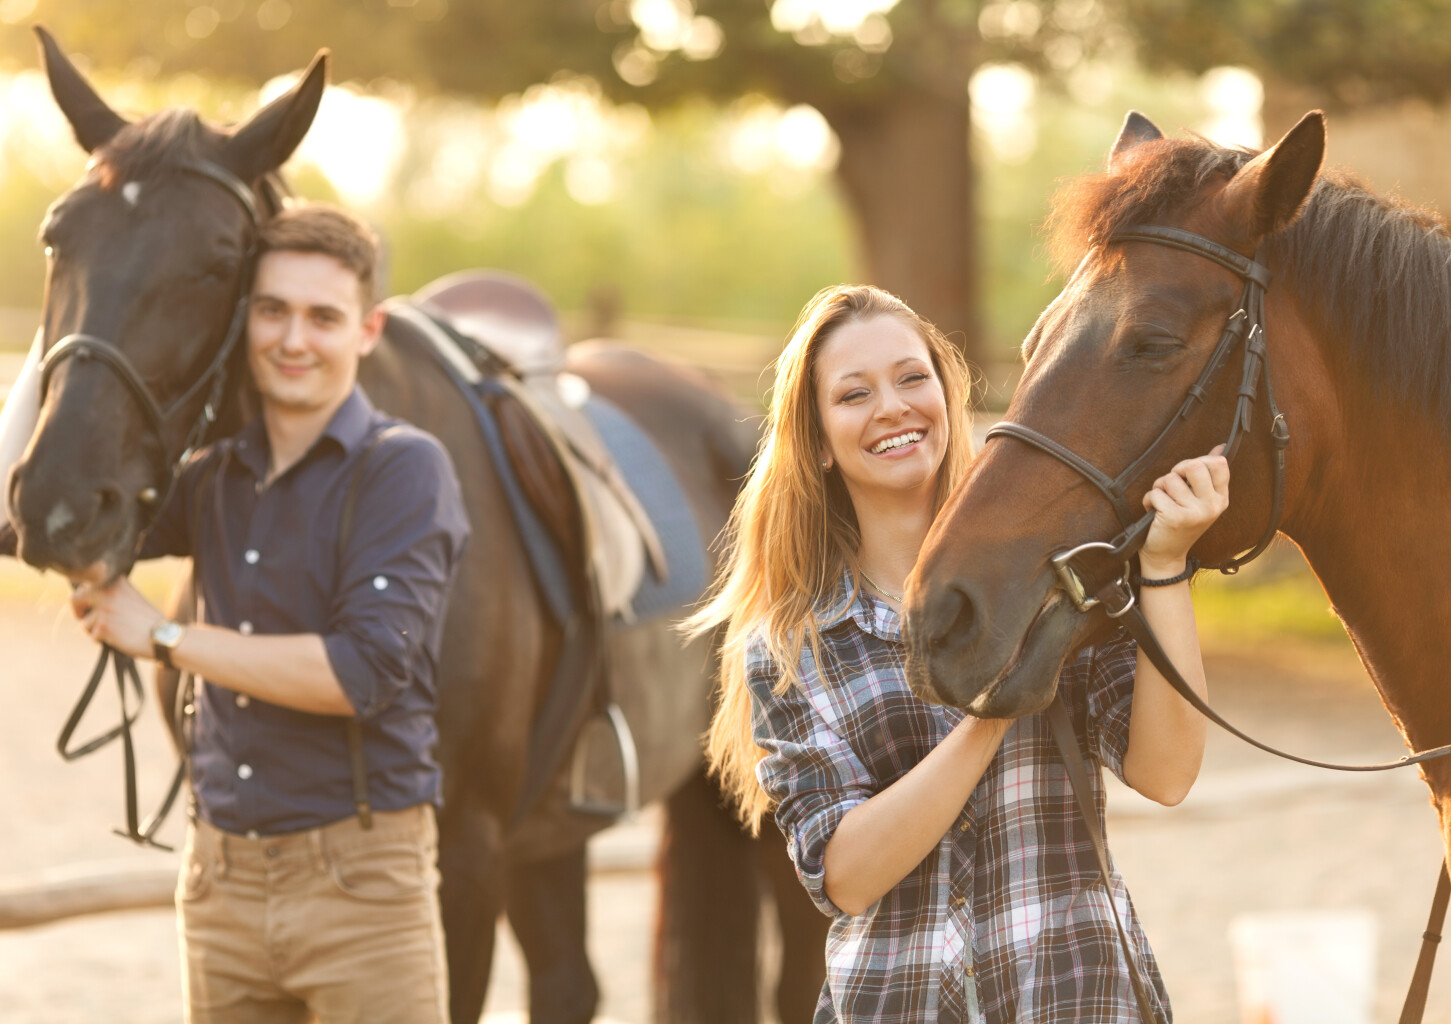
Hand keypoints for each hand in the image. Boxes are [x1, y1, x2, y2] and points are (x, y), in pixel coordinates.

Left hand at [69, 578, 165, 658]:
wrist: (161, 635)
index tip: (88, 608)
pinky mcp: (103, 625)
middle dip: (78, 612)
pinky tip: (119, 638)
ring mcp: (104, 607)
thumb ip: (108, 595)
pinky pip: (92, 636)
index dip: (83, 599)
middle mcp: (107, 590)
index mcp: (115, 580)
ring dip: (95, 630)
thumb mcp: (129, 597)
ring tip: (115, 631)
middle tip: (85, 620)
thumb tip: (78, 599)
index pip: (84, 586)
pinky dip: (103, 640)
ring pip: (84, 623)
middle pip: (74, 599)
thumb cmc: (145, 620)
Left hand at [1139, 446, 1229, 576]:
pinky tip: (1154, 512)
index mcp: (1220, 498)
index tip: (1188, 474)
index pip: (1219, 463)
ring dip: (1159, 487)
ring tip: (1163, 502)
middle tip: (1172, 486)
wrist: (1167, 556)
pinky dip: (1149, 500)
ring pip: (1169, 478)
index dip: (1199, 461)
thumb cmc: (1180, 524)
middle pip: (1194, 464)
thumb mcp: (1200, 500)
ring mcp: (1194, 512)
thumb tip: (1219, 447)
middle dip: (1176, 470)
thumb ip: (1208, 475)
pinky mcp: (1174, 517)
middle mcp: (1212, 505)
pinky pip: (1155, 493)